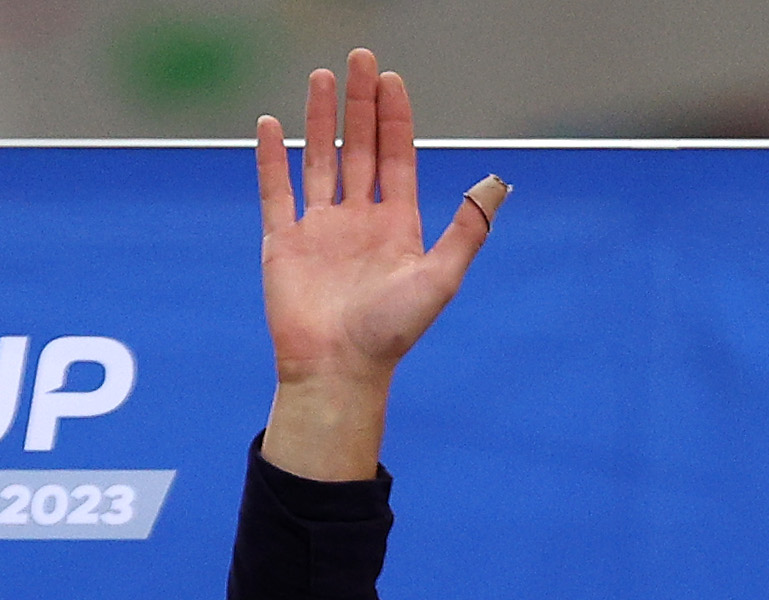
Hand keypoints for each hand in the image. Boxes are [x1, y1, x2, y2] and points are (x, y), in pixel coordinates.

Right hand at [254, 45, 503, 482]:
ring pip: (320, 160)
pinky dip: (273, 158)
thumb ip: (466, 230)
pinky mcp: (284, 242)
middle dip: (359, 104)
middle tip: (358, 59)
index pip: (396, 157)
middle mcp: (358, 221)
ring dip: (319, 120)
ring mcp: (320, 229)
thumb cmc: (390, 334)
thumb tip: (494, 183)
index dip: (394, 118)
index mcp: (396, 226)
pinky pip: (276, 190)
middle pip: (359, 148)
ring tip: (321, 78)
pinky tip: (273, 126)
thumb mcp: (440, 279)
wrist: (338, 371)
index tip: (390, 80)